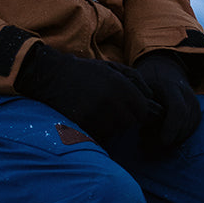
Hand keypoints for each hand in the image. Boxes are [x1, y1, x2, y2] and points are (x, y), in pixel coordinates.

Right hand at [14, 43, 160, 142]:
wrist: (52, 75)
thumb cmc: (87, 71)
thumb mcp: (114, 68)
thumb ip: (136, 80)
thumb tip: (151, 98)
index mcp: (121, 86)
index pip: (142, 110)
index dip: (138, 111)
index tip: (130, 108)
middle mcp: (110, 101)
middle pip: (129, 122)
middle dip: (124, 118)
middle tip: (112, 109)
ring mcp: (95, 114)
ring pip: (114, 130)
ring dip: (110, 125)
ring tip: (99, 111)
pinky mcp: (81, 124)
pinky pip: (98, 134)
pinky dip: (97, 130)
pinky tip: (90, 117)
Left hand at [134, 51, 201, 151]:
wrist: (166, 74)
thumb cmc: (148, 83)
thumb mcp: (140, 87)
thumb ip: (138, 101)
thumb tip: (132, 118)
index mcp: (172, 87)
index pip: (178, 110)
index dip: (171, 128)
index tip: (161, 141)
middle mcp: (187, 96)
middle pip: (183, 125)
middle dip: (165, 140)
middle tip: (143, 144)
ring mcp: (194, 105)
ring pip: (186, 131)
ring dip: (168, 141)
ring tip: (147, 138)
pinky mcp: (196, 114)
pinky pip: (188, 132)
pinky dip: (174, 138)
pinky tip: (158, 135)